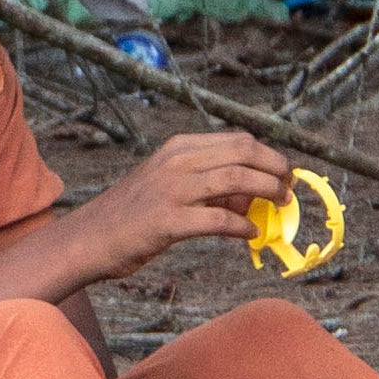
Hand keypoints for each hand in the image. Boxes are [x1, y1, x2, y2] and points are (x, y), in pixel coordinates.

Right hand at [70, 132, 294, 276]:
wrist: (89, 238)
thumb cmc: (131, 215)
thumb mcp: (167, 185)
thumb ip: (208, 185)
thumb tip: (250, 195)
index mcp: (178, 148)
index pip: (238, 140)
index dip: (269, 155)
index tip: (283, 172)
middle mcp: (177, 162)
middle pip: (244, 154)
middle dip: (276, 170)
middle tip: (289, 188)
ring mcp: (172, 190)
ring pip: (238, 181)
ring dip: (268, 193)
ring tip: (279, 206)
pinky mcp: (169, 221)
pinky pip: (220, 220)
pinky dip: (243, 227)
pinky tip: (249, 234)